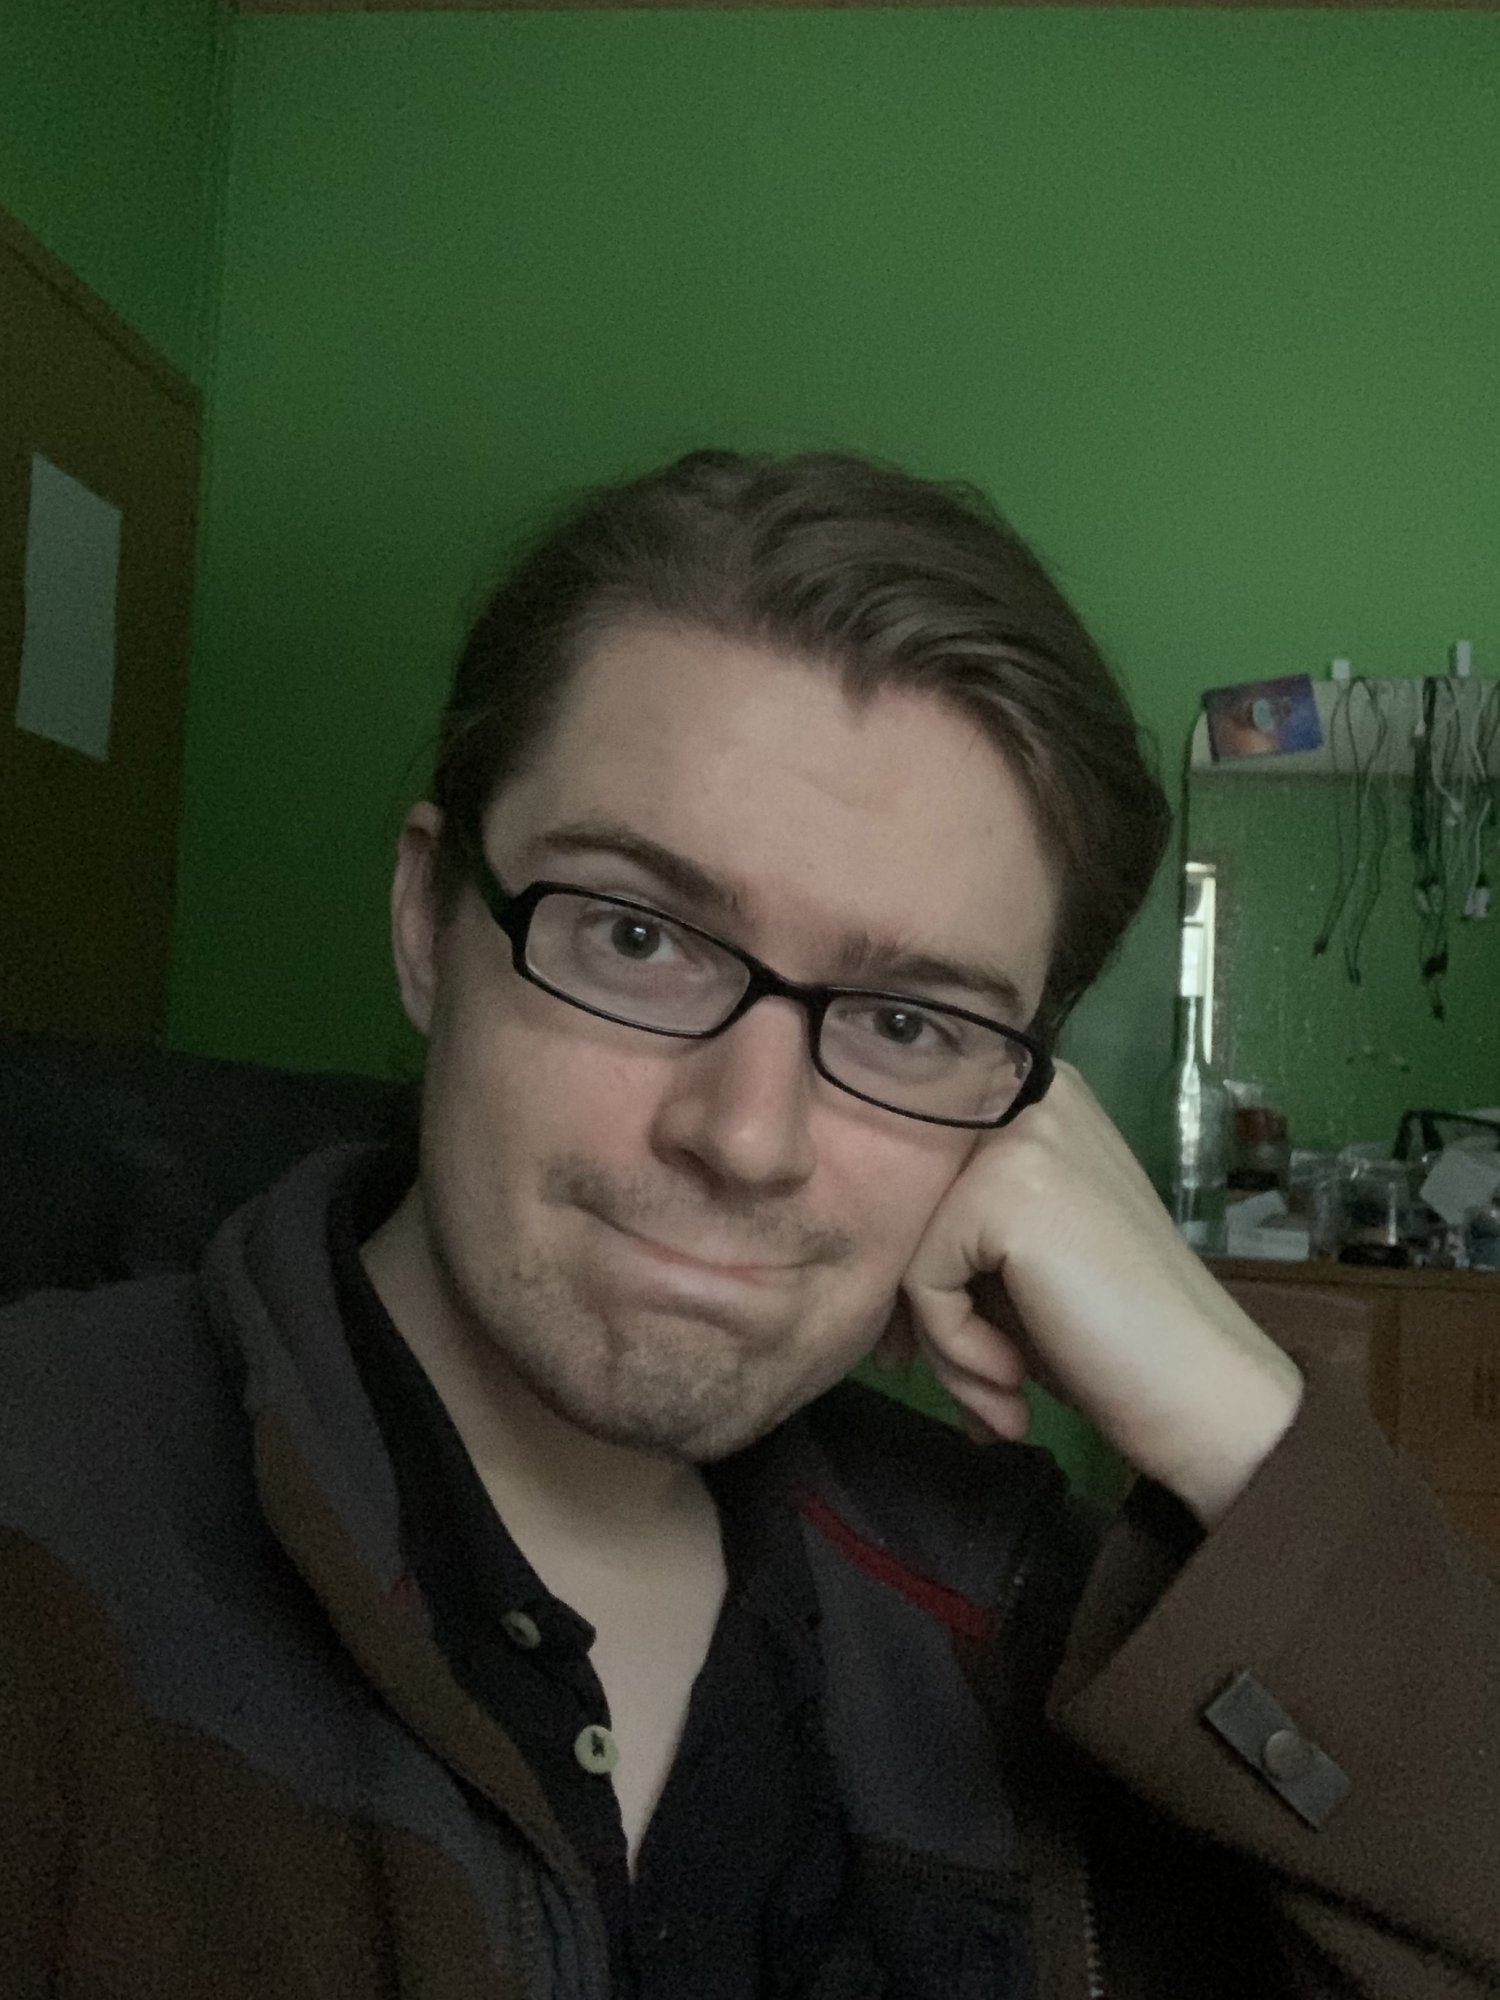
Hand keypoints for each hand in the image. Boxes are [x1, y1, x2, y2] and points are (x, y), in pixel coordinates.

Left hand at [883, 1062, 1302, 1527]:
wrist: (1204, 1390)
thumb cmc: (1115, 1336)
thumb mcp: (1017, 1263)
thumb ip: (950, 1232)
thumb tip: (855, 1255)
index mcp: (1033, 1095)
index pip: (917, 1172)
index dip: (919, 1274)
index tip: (940, 1349)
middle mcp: (1029, 1093)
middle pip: (908, 1209)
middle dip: (925, 1317)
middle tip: (976, 1390)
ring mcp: (1019, 1136)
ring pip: (909, 1250)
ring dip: (945, 1348)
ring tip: (1000, 1399)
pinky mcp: (1004, 1191)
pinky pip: (922, 1282)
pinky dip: (957, 1350)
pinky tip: (1016, 1382)